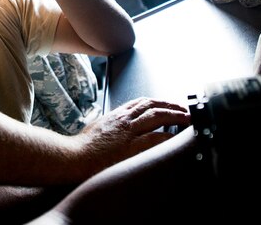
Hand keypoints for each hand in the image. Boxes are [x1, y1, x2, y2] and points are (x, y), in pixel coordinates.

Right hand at [73, 97, 191, 168]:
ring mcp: (129, 132)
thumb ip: (108, 125)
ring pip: (158, 117)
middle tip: (184, 109)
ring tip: (187, 118)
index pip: (141, 102)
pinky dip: (169, 136)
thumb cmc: (81, 148)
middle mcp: (124, 120)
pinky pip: (156, 138)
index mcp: (116, 115)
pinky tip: (177, 137)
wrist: (73, 158)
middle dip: (171, 105)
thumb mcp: (96, 128)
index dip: (157, 102)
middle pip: (153, 105)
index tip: (167, 104)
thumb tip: (114, 128)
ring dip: (176, 116)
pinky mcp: (132, 147)